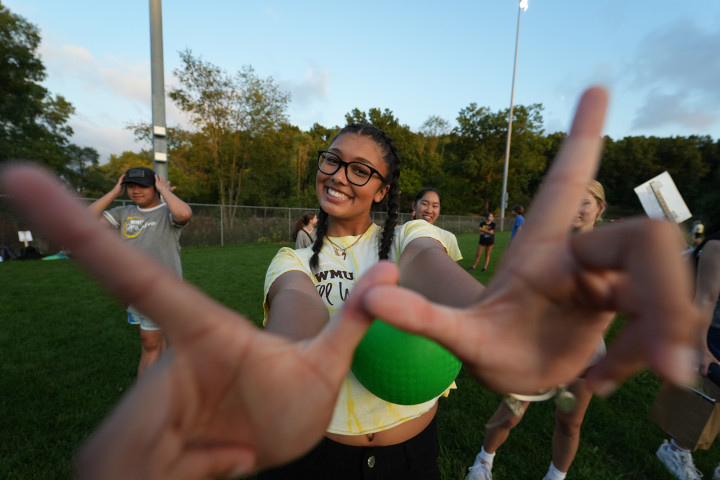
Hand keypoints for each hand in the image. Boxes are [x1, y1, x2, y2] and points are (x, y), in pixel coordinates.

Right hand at [0, 164, 382, 478]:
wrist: (275, 437)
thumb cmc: (297, 394)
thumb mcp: (329, 366)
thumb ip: (353, 321)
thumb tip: (390, 272)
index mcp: (200, 330)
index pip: (136, 277)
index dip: (79, 229)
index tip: (19, 175)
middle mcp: (163, 360)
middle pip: (125, 433)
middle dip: (162, 463)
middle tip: (235, 452)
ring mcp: (143, 400)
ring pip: (120, 462)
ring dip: (184, 474)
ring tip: (233, 456)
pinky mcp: (128, 437)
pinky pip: (130, 477)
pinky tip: (219, 464)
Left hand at [359, 87, 701, 395]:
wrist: (516, 376)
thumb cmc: (487, 346)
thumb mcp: (456, 336)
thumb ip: (421, 317)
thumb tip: (373, 296)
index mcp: (540, 251)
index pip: (563, 186)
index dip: (580, 138)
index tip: (595, 85)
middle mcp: (582, 259)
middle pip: (645, 242)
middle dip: (665, 294)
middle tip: (670, 363)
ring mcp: (612, 283)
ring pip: (666, 290)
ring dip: (662, 334)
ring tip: (606, 380)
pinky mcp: (633, 311)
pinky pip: (665, 325)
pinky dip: (645, 356)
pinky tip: (602, 382)